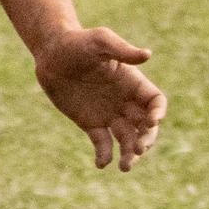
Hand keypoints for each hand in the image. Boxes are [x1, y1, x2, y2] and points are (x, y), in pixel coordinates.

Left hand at [33, 26, 166, 171]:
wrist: (51, 54)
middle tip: (137, 149)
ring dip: (129, 154)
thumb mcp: (100, 41)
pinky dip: (104, 155)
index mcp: (133, 83)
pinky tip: (101, 163)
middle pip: (145, 126)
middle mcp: (125, 101)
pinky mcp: (91, 124)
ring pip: (127, 139)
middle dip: (146, 139)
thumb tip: (147, 55)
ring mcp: (109, 114)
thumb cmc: (77, 42)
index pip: (155, 102)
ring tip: (124, 167)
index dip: (157, 113)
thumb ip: (122, 50)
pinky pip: (103, 144)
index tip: (150, 121)